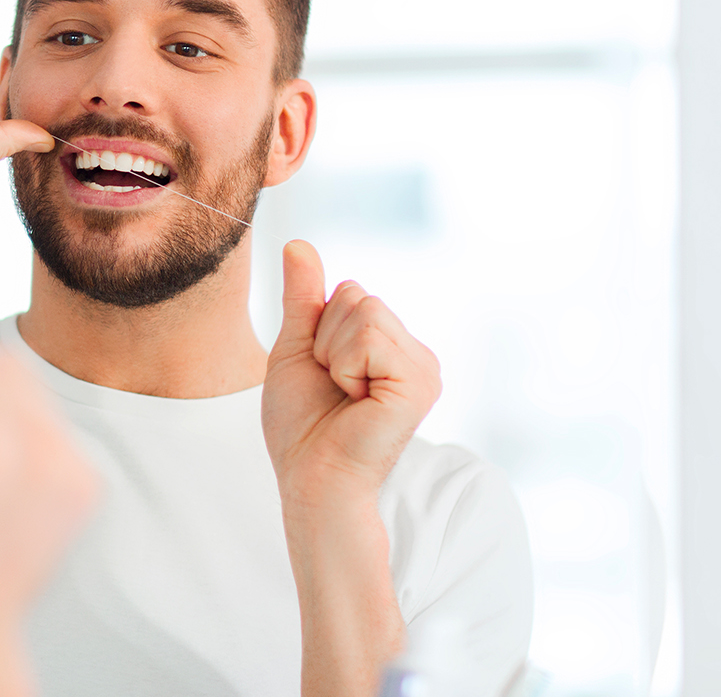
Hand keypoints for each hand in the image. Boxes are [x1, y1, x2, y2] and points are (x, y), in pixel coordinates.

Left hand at [262, 241, 441, 505]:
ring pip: (364, 309)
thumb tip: (298, 243)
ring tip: (346, 395)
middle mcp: (415, 354)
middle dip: (326, 339)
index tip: (324, 373)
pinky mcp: (420, 383)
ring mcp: (423, 368)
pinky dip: (346, 366)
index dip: (319, 328)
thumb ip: (304, 298)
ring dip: (334, 354)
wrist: (310, 476)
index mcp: (391, 346)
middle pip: (358, 296)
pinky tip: (357, 402)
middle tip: (334, 387)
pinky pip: (370, 335)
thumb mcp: (296, 347)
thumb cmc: (302, 424)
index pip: (351, 291)